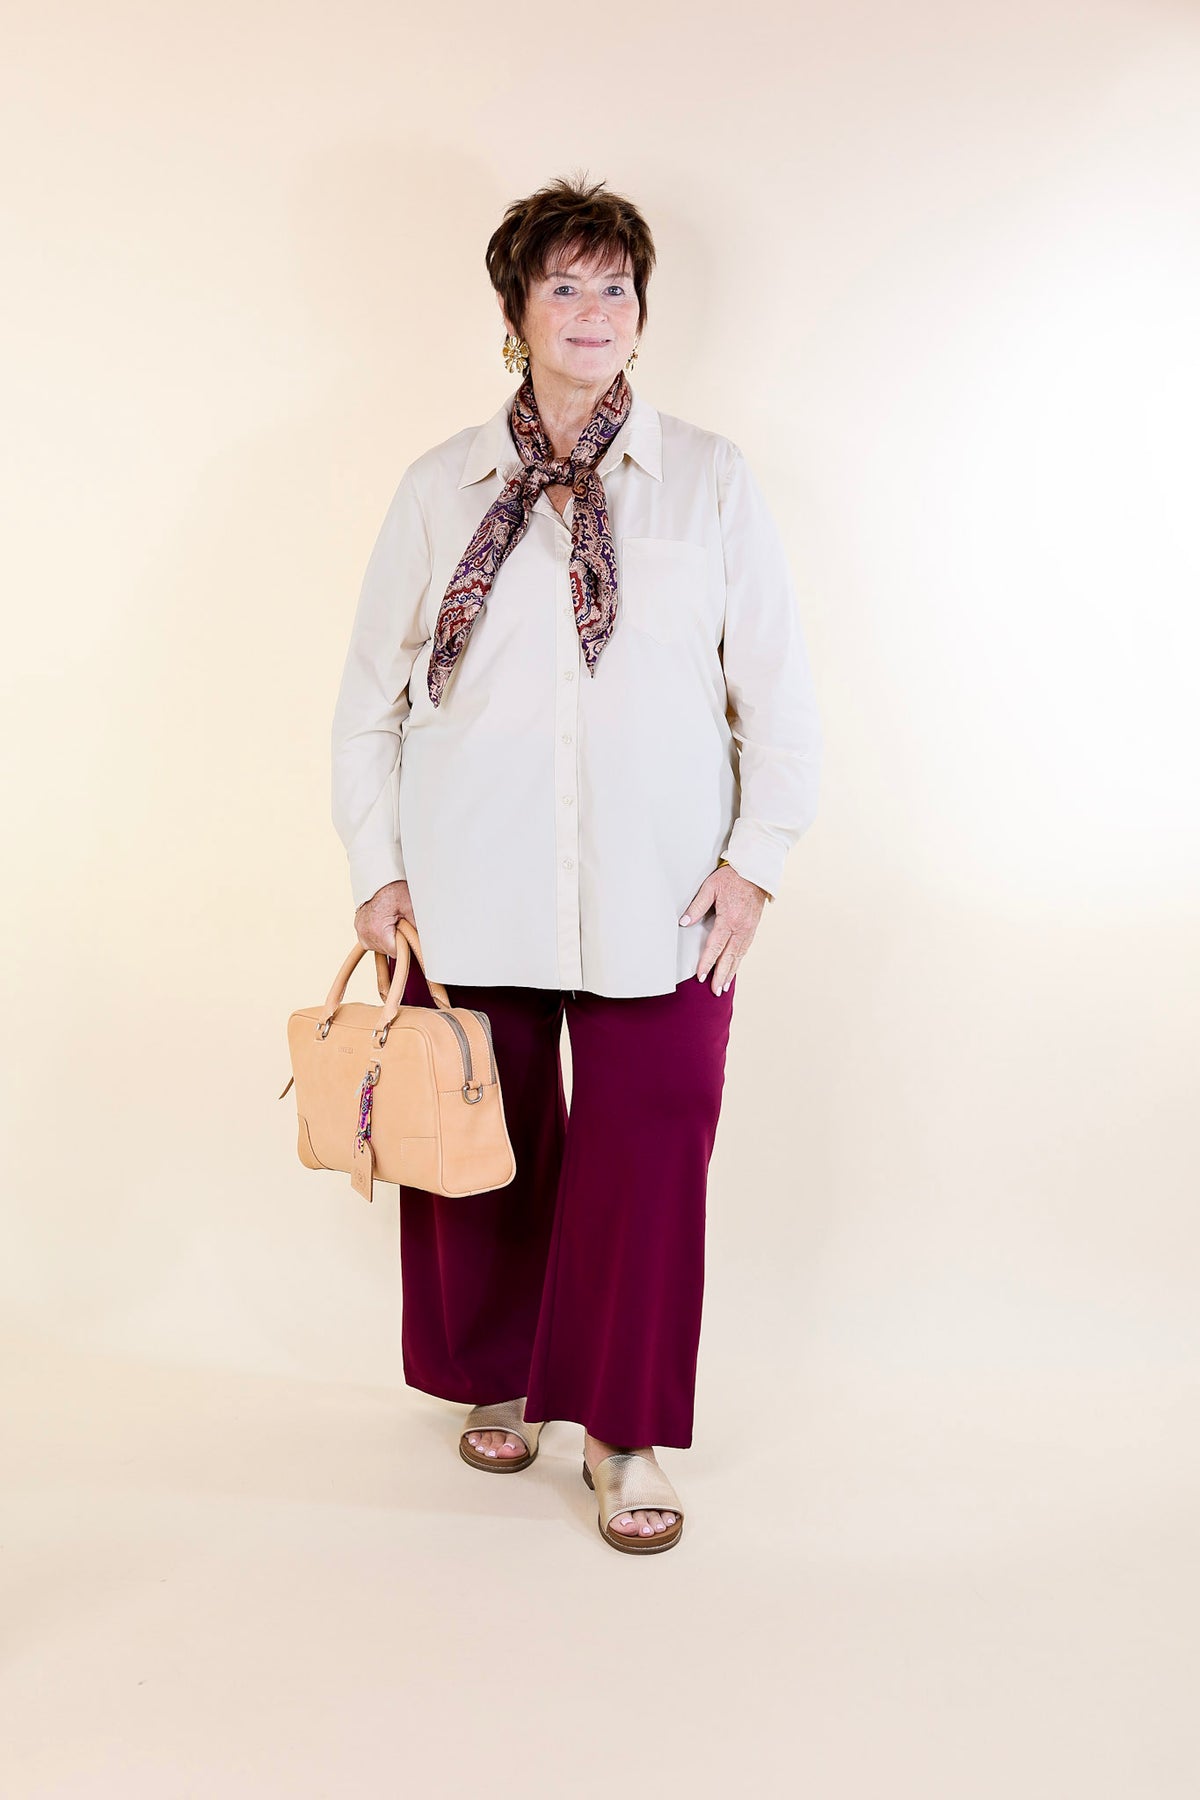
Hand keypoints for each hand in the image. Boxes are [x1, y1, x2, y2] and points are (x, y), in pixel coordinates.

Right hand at [354, 879, 415, 955]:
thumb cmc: (394, 889)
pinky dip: (380, 935)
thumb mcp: (410, 907)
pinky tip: (385, 923)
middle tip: (401, 922)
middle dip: (397, 940)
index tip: (408, 934)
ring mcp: (359, 931)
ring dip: (388, 938)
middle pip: (387, 950)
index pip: (396, 952)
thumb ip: (417, 928)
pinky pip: (372, 939)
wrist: (379, 878)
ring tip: (392, 921)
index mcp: (377, 930)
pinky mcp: (358, 928)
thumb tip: (426, 943)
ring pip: (380, 947)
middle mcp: (364, 933)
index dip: (405, 945)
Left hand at [680, 863, 769, 995]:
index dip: (707, 963)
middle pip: (729, 957)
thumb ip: (697, 906)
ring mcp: (749, 929)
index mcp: (730, 919)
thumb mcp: (710, 887)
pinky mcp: (753, 928)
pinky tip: (733, 969)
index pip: (716, 946)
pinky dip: (738, 962)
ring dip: (731, 972)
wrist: (755, 872)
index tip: (700, 976)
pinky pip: (744, 949)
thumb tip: (684, 922)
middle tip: (714, 991)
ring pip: (738, 956)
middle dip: (721, 975)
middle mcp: (741, 928)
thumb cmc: (731, 878)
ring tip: (723, 987)